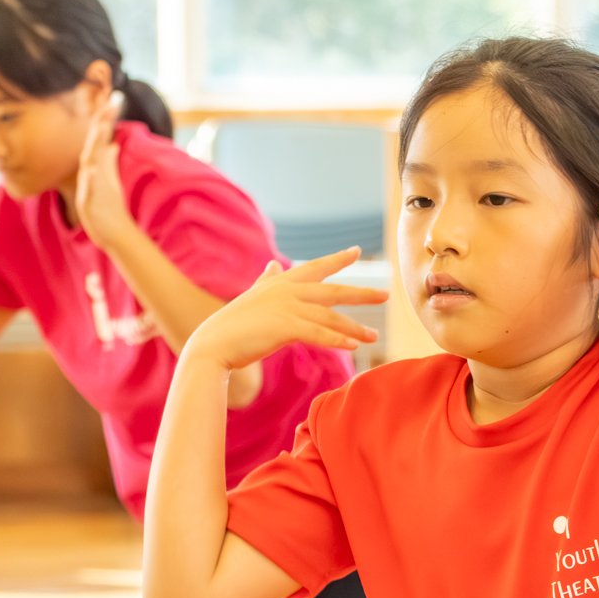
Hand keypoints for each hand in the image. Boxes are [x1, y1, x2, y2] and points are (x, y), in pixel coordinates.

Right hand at [74, 92, 135, 251]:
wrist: (112, 233)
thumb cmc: (108, 208)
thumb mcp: (109, 181)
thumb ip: (108, 162)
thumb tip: (112, 145)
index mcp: (97, 166)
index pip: (101, 138)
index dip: (106, 119)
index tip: (114, 97)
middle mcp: (91, 173)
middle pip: (94, 143)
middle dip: (100, 124)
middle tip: (108, 103)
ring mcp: (90, 187)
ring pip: (89, 162)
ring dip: (93, 145)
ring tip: (99, 128)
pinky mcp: (89, 203)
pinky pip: (89, 189)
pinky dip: (90, 178)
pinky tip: (92, 168)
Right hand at [183, 248, 387, 371]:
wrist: (212, 345)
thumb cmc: (233, 326)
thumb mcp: (253, 297)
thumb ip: (266, 281)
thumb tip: (273, 265)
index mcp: (280, 282)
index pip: (315, 268)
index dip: (337, 259)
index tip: (356, 251)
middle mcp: (286, 290)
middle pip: (333, 291)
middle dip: (361, 293)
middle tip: (386, 294)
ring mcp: (286, 308)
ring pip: (330, 317)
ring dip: (354, 328)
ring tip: (374, 337)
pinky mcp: (284, 327)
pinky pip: (318, 334)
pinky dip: (336, 340)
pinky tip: (353, 346)